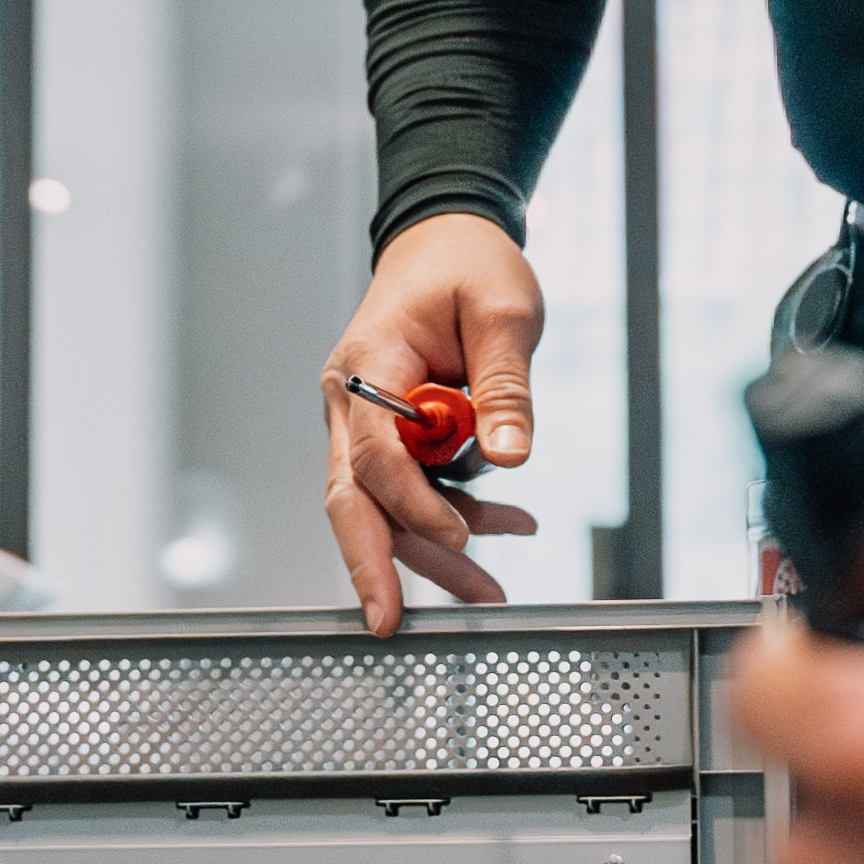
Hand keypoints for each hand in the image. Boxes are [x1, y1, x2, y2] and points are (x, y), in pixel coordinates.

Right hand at [320, 211, 545, 634]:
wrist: (447, 239)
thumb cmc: (468, 265)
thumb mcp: (504, 313)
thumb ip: (505, 386)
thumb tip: (512, 457)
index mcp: (367, 365)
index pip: (377, 452)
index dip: (415, 501)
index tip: (461, 533)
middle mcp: (351, 402)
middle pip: (354, 498)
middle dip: (376, 565)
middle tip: (393, 624)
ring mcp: (364, 422)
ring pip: (384, 506)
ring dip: (433, 549)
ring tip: (492, 591)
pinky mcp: (388, 435)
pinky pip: (411, 488)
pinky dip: (451, 513)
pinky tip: (504, 528)